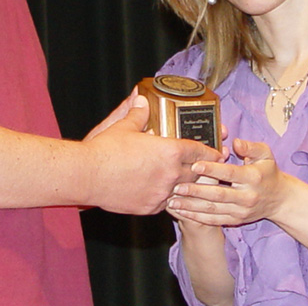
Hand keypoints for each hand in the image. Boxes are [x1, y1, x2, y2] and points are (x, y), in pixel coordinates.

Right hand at [82, 95, 225, 214]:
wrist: (89, 176)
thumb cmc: (106, 150)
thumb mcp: (124, 126)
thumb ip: (137, 113)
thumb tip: (141, 100)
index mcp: (169, 152)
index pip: (198, 151)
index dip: (210, 151)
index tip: (218, 152)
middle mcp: (170, 174)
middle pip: (196, 172)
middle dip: (203, 170)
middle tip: (208, 167)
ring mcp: (161, 193)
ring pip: (183, 190)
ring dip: (187, 185)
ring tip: (190, 183)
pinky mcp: (150, 207)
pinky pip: (166, 203)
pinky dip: (168, 196)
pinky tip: (165, 192)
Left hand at [166, 137, 290, 225]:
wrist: (279, 200)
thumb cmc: (268, 172)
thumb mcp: (265, 154)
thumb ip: (250, 146)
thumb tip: (235, 142)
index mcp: (252, 177)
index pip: (229, 173)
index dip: (212, 169)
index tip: (195, 164)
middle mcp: (246, 196)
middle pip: (218, 194)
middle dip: (195, 191)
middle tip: (176, 186)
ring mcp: (240, 211)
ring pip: (212, 209)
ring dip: (191, 206)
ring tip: (172, 201)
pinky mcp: (235, 220)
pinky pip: (214, 220)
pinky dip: (196, 217)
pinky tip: (181, 212)